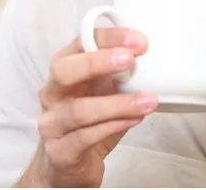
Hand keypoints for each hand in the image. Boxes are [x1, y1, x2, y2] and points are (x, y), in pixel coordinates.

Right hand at [17, 28, 156, 187]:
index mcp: (64, 69)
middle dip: (98, 62)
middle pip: (64, 70)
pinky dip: (113, 126)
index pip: (80, 42)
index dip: (109, 38)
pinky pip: (85, 137)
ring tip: (147, 101)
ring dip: (118, 103)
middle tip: (130, 60)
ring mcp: (52, 123)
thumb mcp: (105, 92)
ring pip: (79, 109)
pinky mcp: (59, 151)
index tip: (139, 41)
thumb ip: (119, 75)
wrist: (68, 168)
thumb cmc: (90, 122)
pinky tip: (134, 119)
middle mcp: (52, 93)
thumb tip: (153, 59)